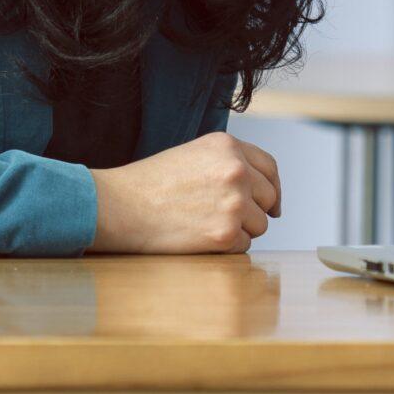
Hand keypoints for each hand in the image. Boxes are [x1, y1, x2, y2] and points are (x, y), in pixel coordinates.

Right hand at [87, 132, 280, 253]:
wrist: (121, 206)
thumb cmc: (150, 184)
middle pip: (268, 198)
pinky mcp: (225, 233)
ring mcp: (233, 202)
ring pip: (259, 225)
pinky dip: (226, 247)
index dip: (272, 188)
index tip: (272, 205)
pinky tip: (198, 237)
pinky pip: (243, 246)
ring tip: (204, 225)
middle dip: (253, 211)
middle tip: (226, 219)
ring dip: (239, 230)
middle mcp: (236, 170)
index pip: (269, 168)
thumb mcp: (193, 155)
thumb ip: (227, 164)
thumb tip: (262, 191)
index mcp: (227, 146)